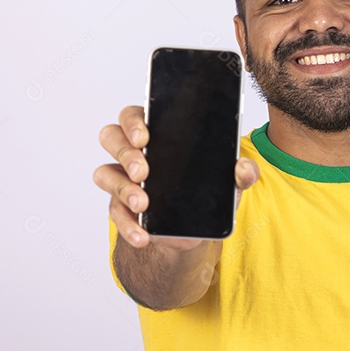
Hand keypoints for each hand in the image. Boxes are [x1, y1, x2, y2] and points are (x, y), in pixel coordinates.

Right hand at [93, 105, 258, 249]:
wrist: (196, 229)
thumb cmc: (206, 191)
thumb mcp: (228, 181)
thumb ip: (242, 172)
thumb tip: (245, 168)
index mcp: (158, 134)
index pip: (134, 116)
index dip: (133, 122)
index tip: (144, 137)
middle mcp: (134, 152)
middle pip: (111, 137)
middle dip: (125, 153)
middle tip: (143, 171)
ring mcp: (123, 179)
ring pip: (104, 173)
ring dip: (122, 188)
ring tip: (142, 203)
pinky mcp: (121, 207)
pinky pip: (115, 212)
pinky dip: (128, 225)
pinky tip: (143, 234)